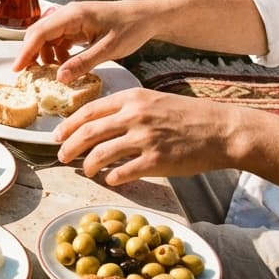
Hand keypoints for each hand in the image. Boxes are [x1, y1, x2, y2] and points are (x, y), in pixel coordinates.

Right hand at [13, 0, 154, 82]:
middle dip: (31, 54)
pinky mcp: (76, 26)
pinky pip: (58, 40)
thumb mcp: (108, 49)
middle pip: (38, 33)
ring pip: (47, 37)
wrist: (146, 17)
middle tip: (28, 75)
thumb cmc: (131, 28)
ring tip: (53, 73)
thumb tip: (60, 78)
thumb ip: (83, 62)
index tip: (17, 69)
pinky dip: (57, 54)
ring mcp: (71, 20)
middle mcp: (68, 14)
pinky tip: (66, 65)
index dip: (26, 51)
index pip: (40, 32)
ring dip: (46, 55)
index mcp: (73, 15)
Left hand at [54, 88, 235, 183]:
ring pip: (101, 153)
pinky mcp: (157, 160)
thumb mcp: (152, 100)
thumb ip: (125, 108)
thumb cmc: (187, 115)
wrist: (222, 130)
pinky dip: (112, 177)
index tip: (56, 136)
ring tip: (86, 170)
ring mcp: (145, 138)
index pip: (88, 111)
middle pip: (88, 132)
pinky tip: (110, 180)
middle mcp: (134, 116)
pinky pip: (123, 172)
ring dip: (88, 164)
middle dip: (69, 146)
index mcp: (131, 99)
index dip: (67, 125)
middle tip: (61, 156)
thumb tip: (97, 123)